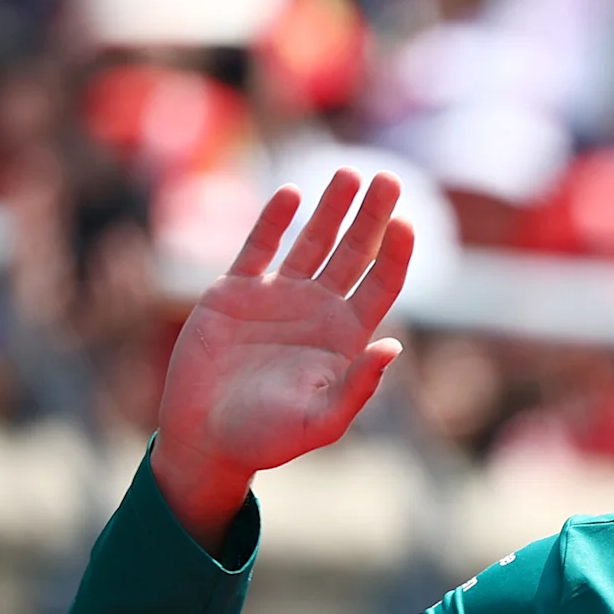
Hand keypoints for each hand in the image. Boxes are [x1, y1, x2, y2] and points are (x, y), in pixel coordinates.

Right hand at [150, 170, 415, 550]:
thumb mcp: (321, 421)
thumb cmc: (267, 440)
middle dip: (372, 216)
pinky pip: (257, 247)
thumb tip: (394, 347)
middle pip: (354, 253)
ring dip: (331, 208)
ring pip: (311, 241)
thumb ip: (359, 387)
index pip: (380, 285)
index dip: (396, 253)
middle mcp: (317, 311)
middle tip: (390, 177)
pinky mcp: (234, 293)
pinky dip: (272, 220)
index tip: (407, 222)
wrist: (206, 439)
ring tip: (350, 173)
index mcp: (345, 338)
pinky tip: (290, 194)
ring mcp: (276, 297)